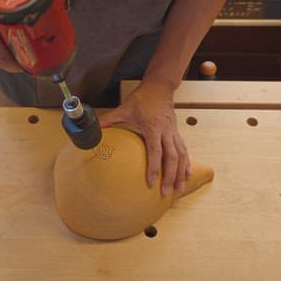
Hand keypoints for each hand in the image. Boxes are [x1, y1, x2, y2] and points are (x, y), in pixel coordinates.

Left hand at [99, 81, 189, 195]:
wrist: (159, 87)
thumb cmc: (142, 98)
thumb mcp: (124, 108)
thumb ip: (109, 119)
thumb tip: (94, 128)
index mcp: (153, 128)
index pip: (155, 152)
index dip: (155, 168)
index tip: (151, 183)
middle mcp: (167, 132)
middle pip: (172, 158)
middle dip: (170, 177)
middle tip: (166, 193)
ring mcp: (174, 132)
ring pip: (182, 156)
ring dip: (181, 173)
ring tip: (179, 189)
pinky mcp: (177, 132)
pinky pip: (184, 150)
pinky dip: (187, 163)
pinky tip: (187, 173)